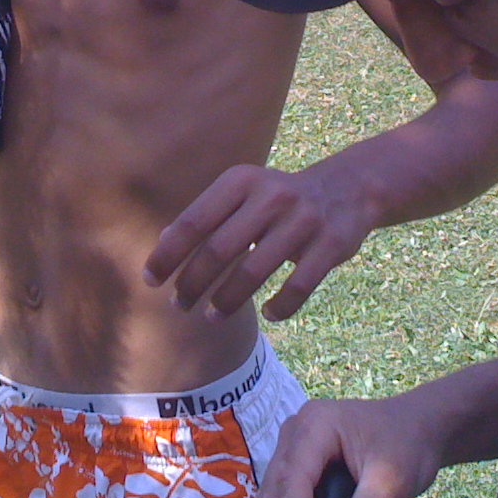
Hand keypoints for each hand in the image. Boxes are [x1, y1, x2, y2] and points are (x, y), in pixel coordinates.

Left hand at [144, 164, 372, 321]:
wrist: (347, 188)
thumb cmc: (277, 199)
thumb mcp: (242, 193)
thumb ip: (206, 216)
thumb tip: (163, 248)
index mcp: (242, 181)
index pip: (194, 221)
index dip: (168, 254)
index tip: (150, 280)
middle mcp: (271, 196)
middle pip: (219, 250)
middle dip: (193, 283)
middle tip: (180, 304)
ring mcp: (303, 221)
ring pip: (254, 271)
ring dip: (227, 300)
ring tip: (212, 316)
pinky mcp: (331, 245)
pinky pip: (298, 287)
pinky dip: (281, 306)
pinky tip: (269, 314)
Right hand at [260, 397, 445, 497]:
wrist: (418, 426)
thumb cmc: (408, 443)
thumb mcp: (392, 480)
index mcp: (316, 425)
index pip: (293, 478)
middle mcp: (296, 431)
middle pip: (276, 489)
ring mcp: (294, 444)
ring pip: (275, 495)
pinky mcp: (300, 460)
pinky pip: (286, 495)